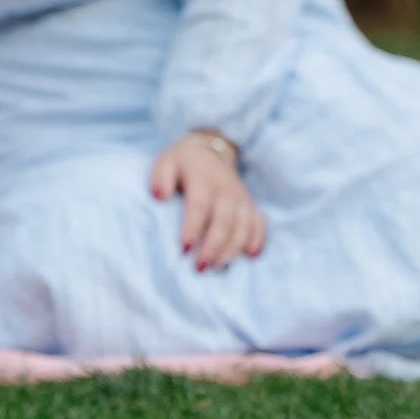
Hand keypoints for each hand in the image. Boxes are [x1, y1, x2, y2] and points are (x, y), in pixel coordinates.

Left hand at [149, 131, 264, 271]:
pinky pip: (259, 223)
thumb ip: (160, 178)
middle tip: (200, 267)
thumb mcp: (166, 162)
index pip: (200, 205)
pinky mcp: (251, 205)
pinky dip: (257, 239)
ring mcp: (241, 198)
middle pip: (224, 221)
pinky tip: (250, 256)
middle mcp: (226, 189)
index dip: (193, 228)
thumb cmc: (183, 163)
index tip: (184, 249)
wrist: (212, 150)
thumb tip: (159, 196)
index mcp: (203, 179)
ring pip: (243, 226)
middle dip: (214, 247)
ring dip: (232, 249)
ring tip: (217, 268)